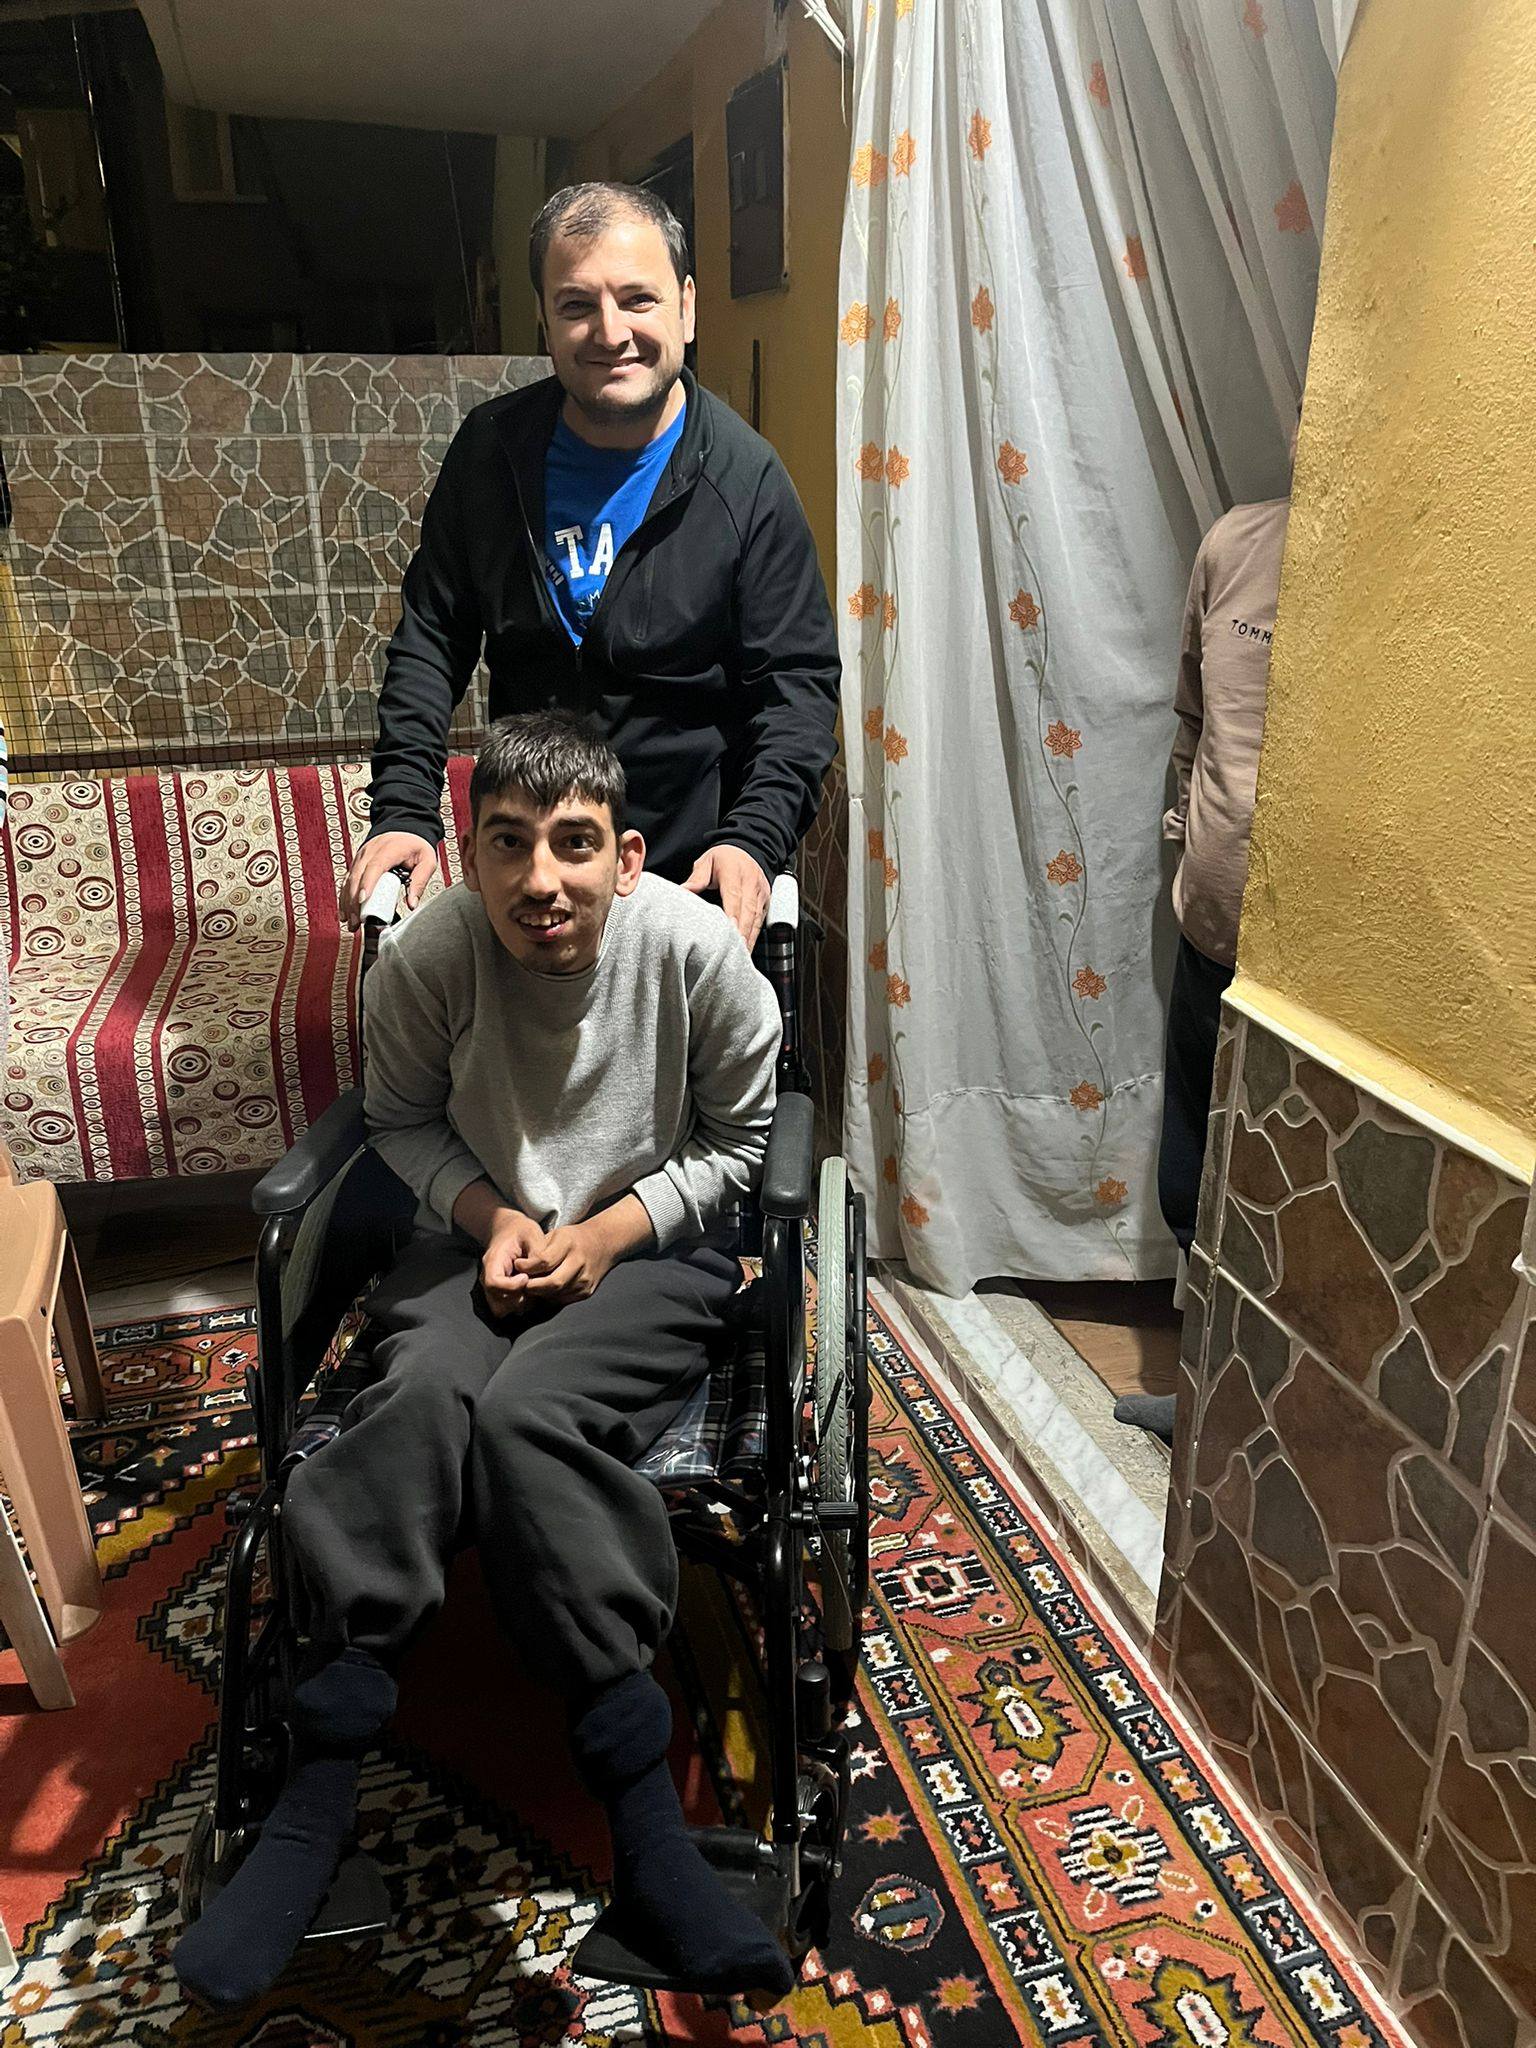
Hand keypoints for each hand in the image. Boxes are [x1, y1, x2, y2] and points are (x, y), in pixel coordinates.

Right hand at [340, 832, 438, 930]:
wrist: (405, 828)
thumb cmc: (415, 844)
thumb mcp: (426, 860)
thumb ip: (420, 881)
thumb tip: (412, 903)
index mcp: (389, 849)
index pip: (375, 866)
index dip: (368, 883)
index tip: (363, 900)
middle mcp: (371, 851)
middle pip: (358, 876)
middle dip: (355, 901)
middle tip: (358, 921)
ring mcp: (361, 856)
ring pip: (350, 880)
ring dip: (348, 902)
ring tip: (351, 922)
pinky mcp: (358, 862)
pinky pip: (348, 880)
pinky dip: (345, 896)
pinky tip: (346, 912)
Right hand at [479, 1212, 548, 1317]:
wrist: (509, 1230)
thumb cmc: (521, 1231)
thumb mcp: (532, 1233)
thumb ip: (537, 1252)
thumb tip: (537, 1271)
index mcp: (493, 1260)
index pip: (494, 1283)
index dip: (512, 1286)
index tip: (526, 1277)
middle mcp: (487, 1276)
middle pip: (497, 1301)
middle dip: (518, 1298)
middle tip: (532, 1284)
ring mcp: (491, 1287)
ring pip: (500, 1309)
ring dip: (518, 1304)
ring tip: (532, 1289)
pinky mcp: (498, 1293)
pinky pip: (505, 1308)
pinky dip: (518, 1305)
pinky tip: (529, 1292)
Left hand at [519, 1195, 654, 1305]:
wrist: (603, 1244)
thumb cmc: (573, 1239)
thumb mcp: (555, 1235)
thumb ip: (538, 1250)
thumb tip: (518, 1269)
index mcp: (569, 1244)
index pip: (544, 1261)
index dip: (528, 1267)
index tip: (517, 1265)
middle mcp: (579, 1262)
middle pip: (552, 1282)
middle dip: (533, 1286)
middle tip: (521, 1283)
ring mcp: (585, 1279)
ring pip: (556, 1294)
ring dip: (540, 1293)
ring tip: (530, 1286)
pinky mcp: (586, 1292)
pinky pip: (563, 1299)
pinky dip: (550, 1297)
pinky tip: (545, 1290)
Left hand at [682, 844, 770, 948]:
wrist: (748, 848)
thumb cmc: (724, 858)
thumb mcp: (706, 862)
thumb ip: (696, 878)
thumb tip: (683, 891)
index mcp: (735, 873)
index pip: (735, 896)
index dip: (733, 915)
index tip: (730, 932)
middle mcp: (751, 883)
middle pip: (748, 912)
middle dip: (742, 933)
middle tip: (735, 954)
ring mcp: (761, 893)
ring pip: (756, 919)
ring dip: (749, 938)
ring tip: (741, 958)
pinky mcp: (766, 901)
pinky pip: (760, 921)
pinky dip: (754, 936)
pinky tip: (747, 950)